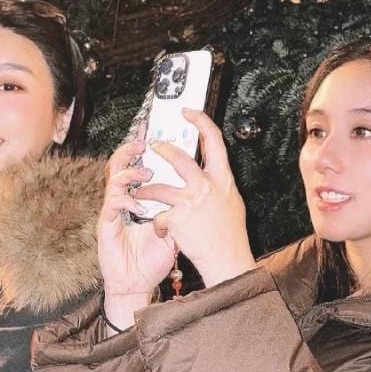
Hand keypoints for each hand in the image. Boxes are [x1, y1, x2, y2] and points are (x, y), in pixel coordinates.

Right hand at [99, 128, 176, 329]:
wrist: (136, 284)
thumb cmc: (151, 259)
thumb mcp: (173, 231)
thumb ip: (182, 211)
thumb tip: (202, 194)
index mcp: (138, 198)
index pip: (138, 165)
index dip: (141, 146)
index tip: (151, 128)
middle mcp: (123, 200)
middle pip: (120, 164)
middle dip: (130, 149)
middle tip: (144, 139)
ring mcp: (112, 211)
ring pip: (113, 179)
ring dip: (129, 172)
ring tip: (144, 172)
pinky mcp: (106, 225)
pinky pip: (111, 205)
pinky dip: (125, 200)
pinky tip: (137, 204)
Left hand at [136, 110, 255, 287]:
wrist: (227, 259)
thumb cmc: (230, 234)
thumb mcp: (231, 200)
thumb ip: (218, 183)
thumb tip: (210, 169)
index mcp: (222, 178)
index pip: (214, 140)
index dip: (200, 121)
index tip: (189, 112)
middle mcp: (206, 186)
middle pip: (179, 157)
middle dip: (162, 149)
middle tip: (153, 146)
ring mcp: (190, 201)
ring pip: (158, 187)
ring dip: (145, 190)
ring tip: (139, 193)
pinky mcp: (177, 218)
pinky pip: (160, 215)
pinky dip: (159, 224)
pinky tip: (162, 230)